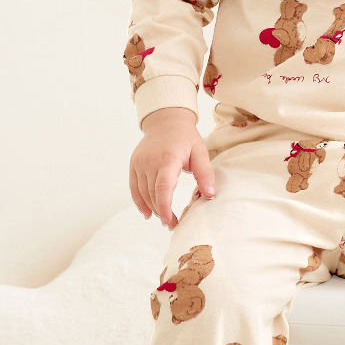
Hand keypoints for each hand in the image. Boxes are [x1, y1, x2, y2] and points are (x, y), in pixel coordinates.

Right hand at [130, 107, 215, 228]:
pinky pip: (134, 187)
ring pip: (142, 192)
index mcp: (168, 158)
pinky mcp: (134, 164)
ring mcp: (140, 162)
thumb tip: (210, 195)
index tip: (171, 221)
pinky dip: (139, 201)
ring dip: (152, 208)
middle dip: (161, 212)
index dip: (165, 207)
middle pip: (152, 193)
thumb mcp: (200, 152)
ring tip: (164, 218)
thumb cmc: (186, 138)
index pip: (163, 187)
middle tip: (173, 224)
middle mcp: (150, 161)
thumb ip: (205, 174)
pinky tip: (147, 212)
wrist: (166, 121)